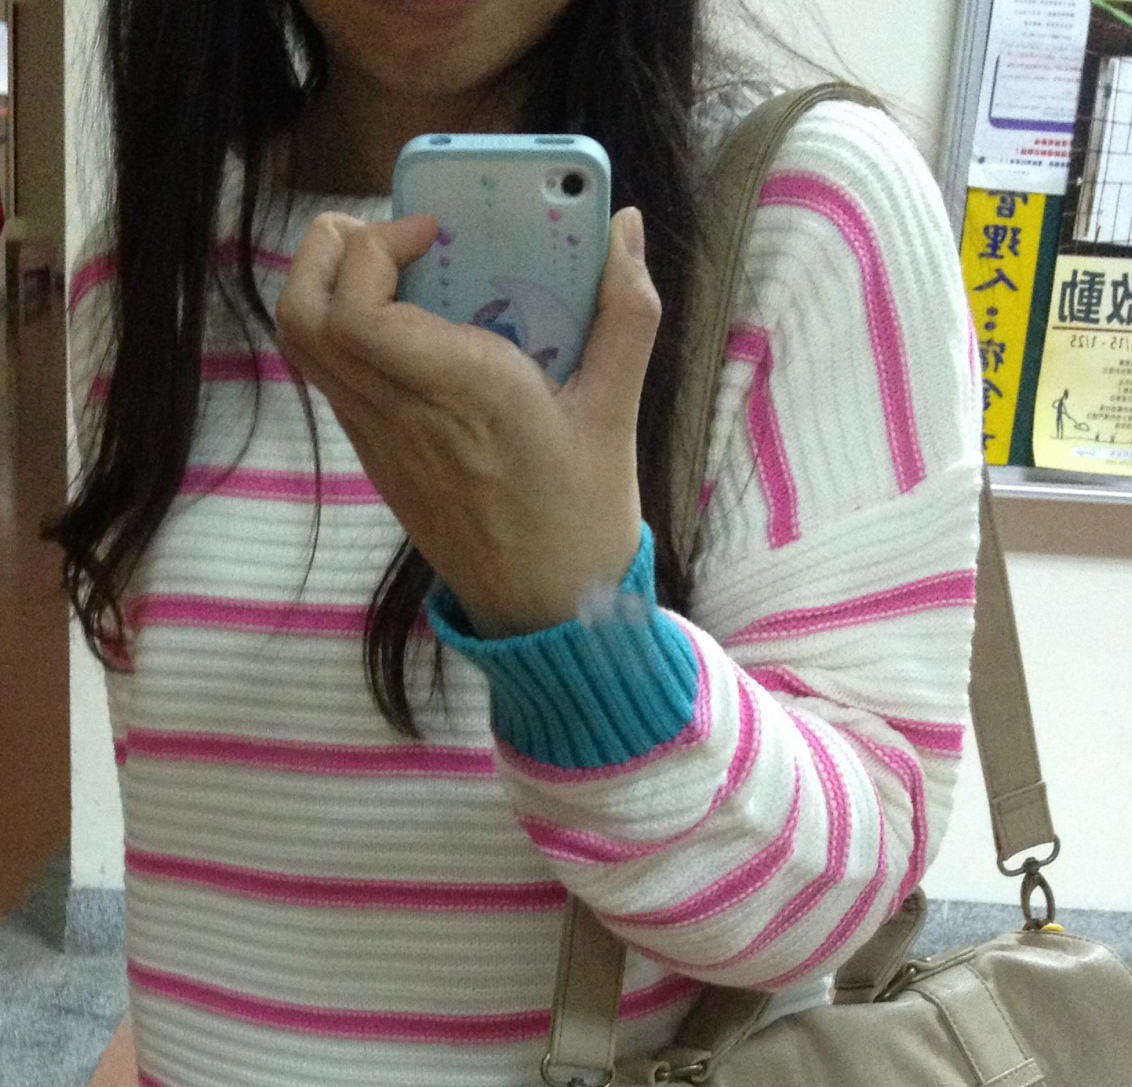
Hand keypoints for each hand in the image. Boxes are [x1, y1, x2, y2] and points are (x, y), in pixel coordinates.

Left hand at [275, 206, 661, 637]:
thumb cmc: (582, 516)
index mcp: (463, 394)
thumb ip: (627, 313)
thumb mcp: (616, 411)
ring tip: (388, 267)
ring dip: (327, 283)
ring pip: (303, 344)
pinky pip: (331, 375)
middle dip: (330, 248)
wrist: (547, 611)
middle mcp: (403, 413)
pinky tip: (405, 321)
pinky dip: (343, 326)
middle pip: (305, 314)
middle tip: (390, 234)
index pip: (359, 312)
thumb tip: (626, 230)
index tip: (434, 233)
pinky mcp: (377, 455)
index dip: (376, 250)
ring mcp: (379, 438)